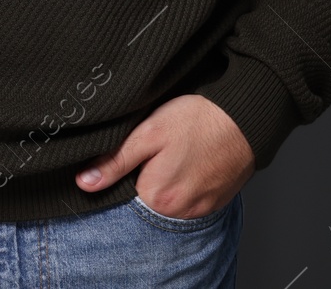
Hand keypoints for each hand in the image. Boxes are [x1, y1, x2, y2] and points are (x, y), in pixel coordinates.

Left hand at [74, 94, 254, 218]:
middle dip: (147, 177)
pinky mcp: (216, 204)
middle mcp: (178, 212)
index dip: (126, 169)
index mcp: (156, 196)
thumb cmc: (198, 119)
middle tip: (162, 149)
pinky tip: (193, 162)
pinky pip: (191, 201)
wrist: (246, 117)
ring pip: (169, 200)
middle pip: (146, 198)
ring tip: (179, 154)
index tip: (139, 151)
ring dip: (168, 182)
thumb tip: (84, 183)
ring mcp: (199, 211)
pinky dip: (188, 185)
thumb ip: (115, 161)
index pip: (123, 192)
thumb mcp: (149, 132)